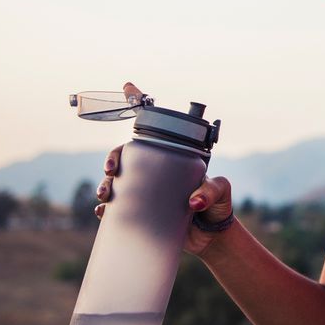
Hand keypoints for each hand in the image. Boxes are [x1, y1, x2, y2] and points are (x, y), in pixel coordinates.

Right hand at [95, 82, 235, 256]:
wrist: (212, 237)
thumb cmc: (218, 207)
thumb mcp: (220, 192)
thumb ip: (211, 191)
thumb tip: (193, 201)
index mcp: (173, 159)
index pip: (156, 129)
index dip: (140, 105)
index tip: (127, 87)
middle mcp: (156, 172)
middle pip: (126, 156)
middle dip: (112, 158)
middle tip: (111, 170)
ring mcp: (146, 192)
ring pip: (116, 182)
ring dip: (104, 184)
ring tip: (105, 194)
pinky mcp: (141, 214)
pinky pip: (118, 209)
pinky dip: (107, 209)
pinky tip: (103, 212)